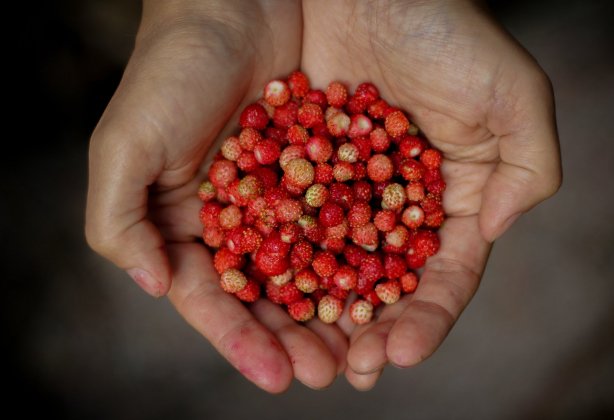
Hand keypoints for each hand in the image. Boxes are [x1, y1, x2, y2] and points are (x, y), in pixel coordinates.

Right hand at [86, 0, 347, 391]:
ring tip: (364, 349)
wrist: (235, 2)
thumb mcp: (125, 145)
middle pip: (272, 295)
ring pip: (317, 267)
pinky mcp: (331, 169)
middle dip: (298, 338)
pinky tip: (387, 285)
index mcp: (189, 227)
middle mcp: (242, 221)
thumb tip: (154, 289)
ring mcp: (289, 197)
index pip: (216, 300)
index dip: (242, 341)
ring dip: (337, 311)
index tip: (276, 377)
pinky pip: (352, 220)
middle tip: (330, 372)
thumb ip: (120, 222)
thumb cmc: (169, 70)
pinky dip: (366, 255)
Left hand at [301, 0, 560, 388]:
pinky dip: (277, 261)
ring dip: (320, 314)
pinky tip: (264, 296)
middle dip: (369, 330)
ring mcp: (344, 191)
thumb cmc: (446, 30)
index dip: (426, 318)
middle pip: (384, 283)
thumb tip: (499, 228)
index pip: (444, 275)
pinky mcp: (297, 170)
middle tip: (350, 369)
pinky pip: (284, 224)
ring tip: (306, 356)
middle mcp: (396, 204)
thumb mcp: (512, 93)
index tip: (400, 351)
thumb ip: (530, 166)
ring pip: (331, 266)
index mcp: (451, 199)